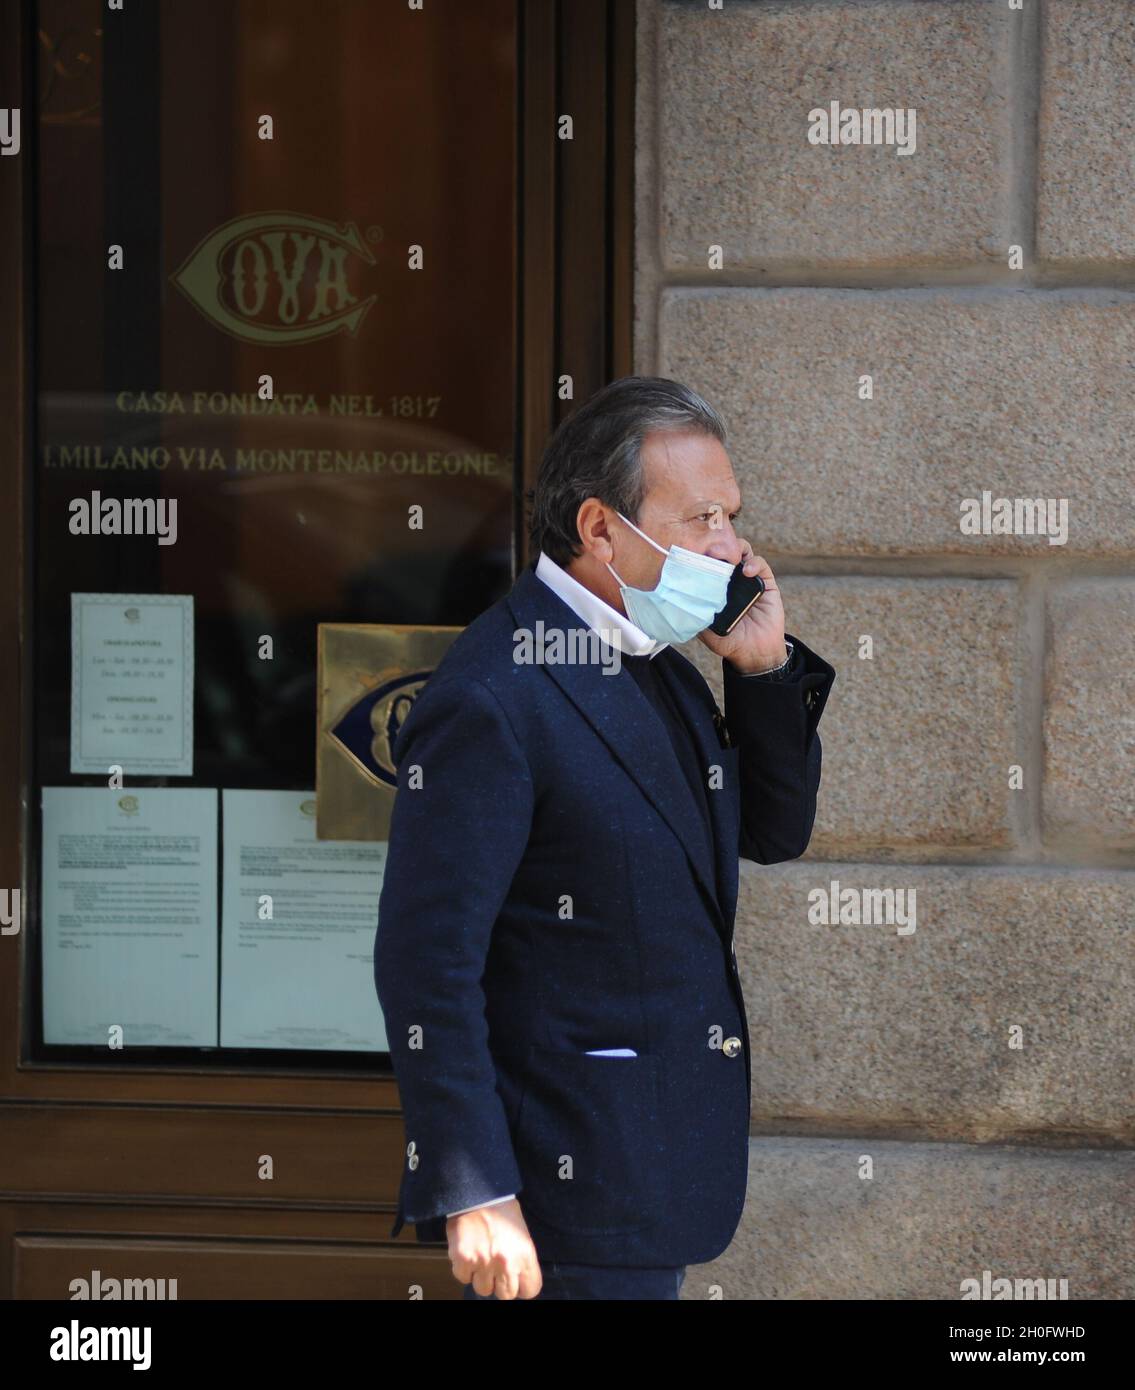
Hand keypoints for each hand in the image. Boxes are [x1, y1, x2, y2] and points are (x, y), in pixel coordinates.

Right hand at [448, 1198, 543, 1299]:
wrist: (477, 1191)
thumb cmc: (500, 1208)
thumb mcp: (521, 1233)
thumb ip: (521, 1258)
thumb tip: (519, 1279)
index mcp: (525, 1254)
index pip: (530, 1290)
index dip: (522, 1286)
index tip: (517, 1282)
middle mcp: (506, 1262)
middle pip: (506, 1295)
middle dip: (501, 1283)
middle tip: (496, 1267)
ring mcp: (483, 1262)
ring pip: (483, 1289)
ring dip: (481, 1276)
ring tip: (481, 1256)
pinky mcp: (463, 1259)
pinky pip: (463, 1277)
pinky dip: (463, 1268)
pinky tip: (468, 1251)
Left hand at [697, 544, 786, 672]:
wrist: (755, 652)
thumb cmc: (730, 641)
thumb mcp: (706, 630)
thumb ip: (695, 614)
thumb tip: (679, 600)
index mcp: (714, 586)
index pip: (707, 561)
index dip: (701, 554)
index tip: (695, 552)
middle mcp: (730, 579)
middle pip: (723, 550)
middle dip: (717, 544)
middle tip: (710, 549)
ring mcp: (748, 578)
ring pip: (742, 550)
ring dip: (735, 548)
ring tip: (729, 558)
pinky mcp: (765, 582)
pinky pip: (760, 564)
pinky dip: (754, 563)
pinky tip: (747, 571)